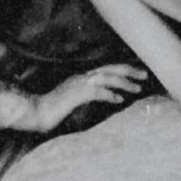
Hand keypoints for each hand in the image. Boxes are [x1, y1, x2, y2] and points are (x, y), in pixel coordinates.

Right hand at [30, 63, 146, 131]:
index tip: (136, 74)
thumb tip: (106, 99)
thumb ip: (87, 98)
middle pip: (110, 69)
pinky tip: (119, 100)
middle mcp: (81, 78)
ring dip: (124, 83)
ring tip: (137, 88)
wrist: (35, 112)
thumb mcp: (73, 101)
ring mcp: (78, 85)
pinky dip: (110, 95)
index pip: (106, 70)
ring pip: (107, 78)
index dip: (122, 70)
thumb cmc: (52, 110)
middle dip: (129, 71)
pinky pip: (97, 92)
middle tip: (145, 75)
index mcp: (81, 78)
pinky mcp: (76, 95)